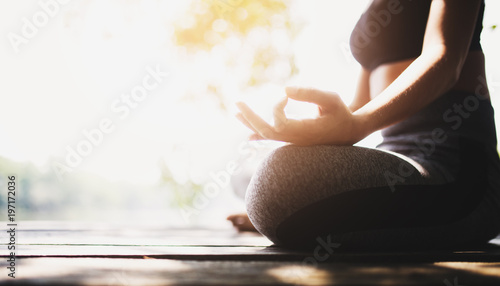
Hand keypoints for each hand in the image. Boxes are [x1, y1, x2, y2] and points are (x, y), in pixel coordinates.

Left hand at [236, 87, 364, 145]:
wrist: (350, 132)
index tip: (286, 94)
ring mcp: (293, 142)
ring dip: (250, 123)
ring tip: (236, 112)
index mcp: (304, 132)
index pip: (279, 122)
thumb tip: (284, 89)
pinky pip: (272, 139)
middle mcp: (295, 139)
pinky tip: (248, 135)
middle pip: (266, 132)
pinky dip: (259, 134)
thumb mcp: (330, 99)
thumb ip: (309, 93)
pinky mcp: (293, 140)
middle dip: (250, 117)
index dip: (277, 106)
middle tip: (236, 102)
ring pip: (266, 136)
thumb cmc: (341, 113)